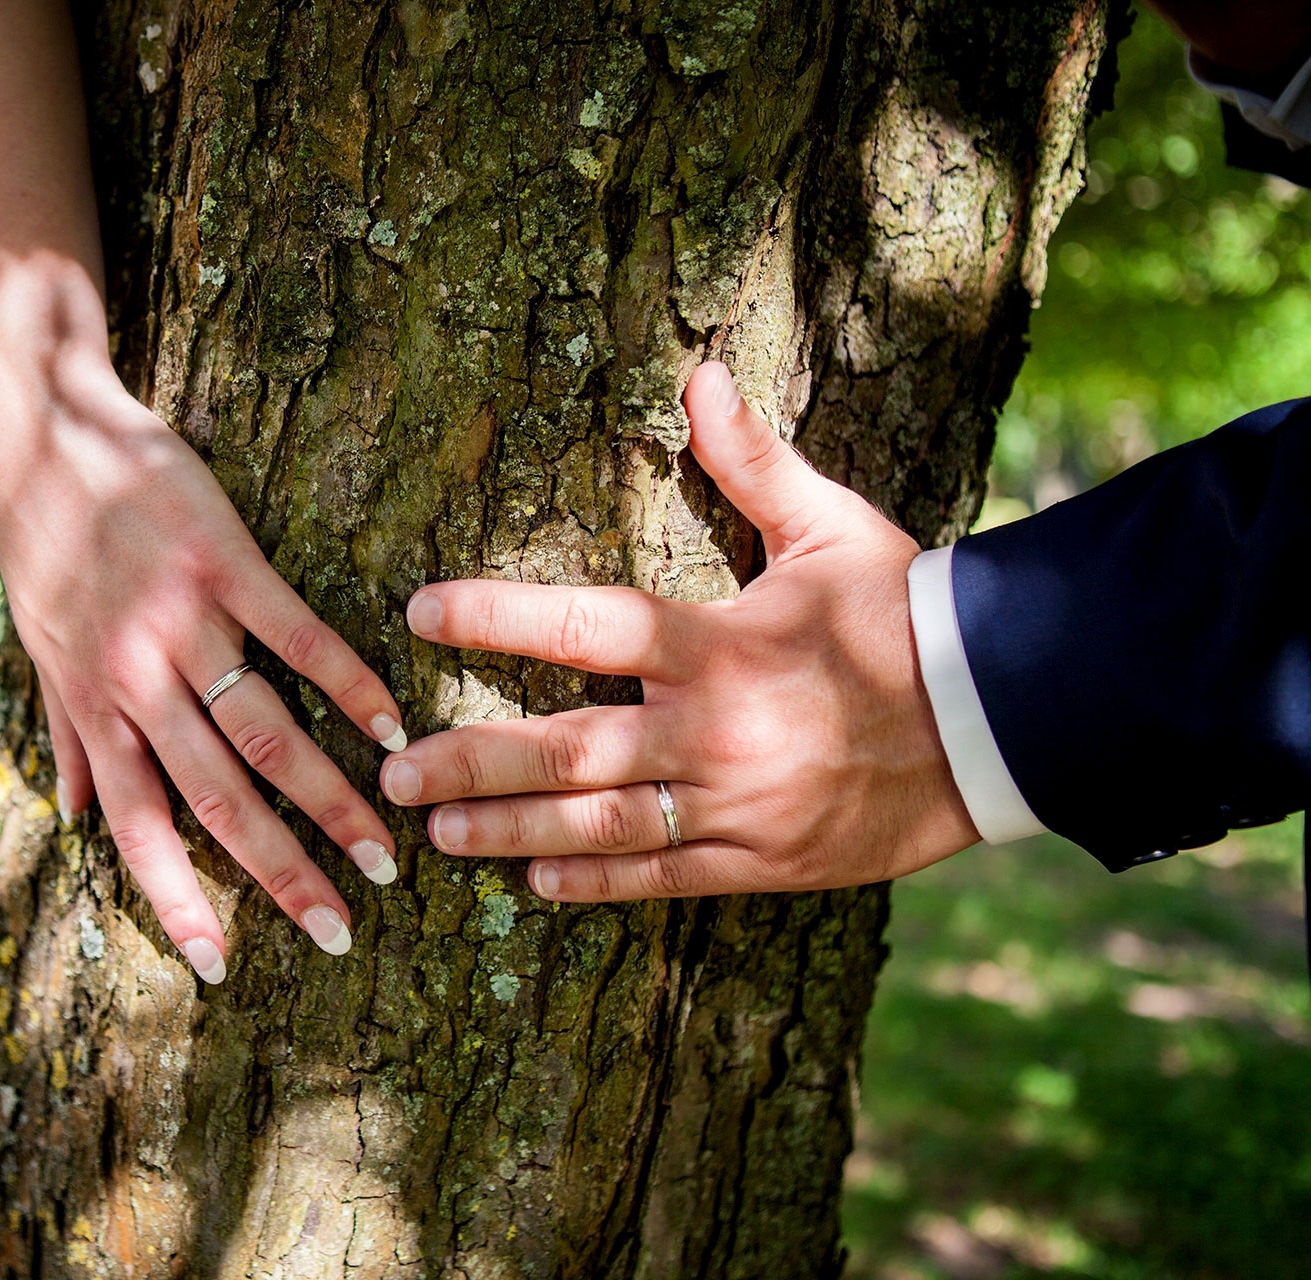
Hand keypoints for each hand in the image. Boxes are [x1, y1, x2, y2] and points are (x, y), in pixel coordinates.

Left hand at [0, 255, 405, 977]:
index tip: (222, 967)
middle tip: (341, 930)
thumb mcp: (39, 649)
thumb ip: (65, 736)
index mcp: (93, 708)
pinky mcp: (223, 561)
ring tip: (383, 843)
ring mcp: (182, 622)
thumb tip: (72, 817)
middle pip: (216, 798)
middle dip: (281, 873)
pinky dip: (347, 683)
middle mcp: (135, 681)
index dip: (177, 900)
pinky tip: (391, 725)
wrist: (40, 434)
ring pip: (263, 731)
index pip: (138, 828)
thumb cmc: (43, 546)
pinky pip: (295, 635)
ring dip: (327, 797)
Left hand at [379, 362, 979, 900]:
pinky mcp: (763, 861)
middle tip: (392, 769)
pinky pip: (664, 877)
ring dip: (510, 831)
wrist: (1003, 721)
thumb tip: (700, 373)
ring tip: (434, 834)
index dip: (498, 615)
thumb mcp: (834, 529)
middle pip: (570, 749)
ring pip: (602, 825)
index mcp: (726, 643)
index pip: (591, 625)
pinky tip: (535, 882)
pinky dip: (597, 881)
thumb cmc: (905, 613)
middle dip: (472, 760)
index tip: (418, 609)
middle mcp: (719, 731)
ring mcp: (738, 805)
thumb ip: (755, 462)